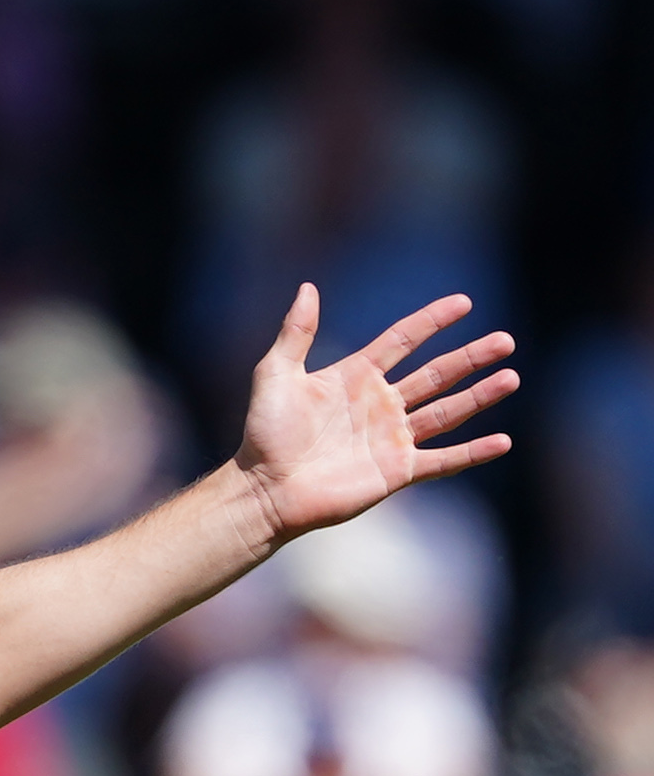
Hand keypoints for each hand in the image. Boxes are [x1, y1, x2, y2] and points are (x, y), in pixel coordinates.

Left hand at [234, 283, 517, 543]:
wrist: (265, 488)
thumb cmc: (265, 433)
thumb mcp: (276, 374)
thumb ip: (296, 333)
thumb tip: (307, 287)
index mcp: (356, 377)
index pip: (402, 341)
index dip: (432, 321)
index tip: (464, 302)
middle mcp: (380, 405)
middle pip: (437, 374)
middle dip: (471, 358)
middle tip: (506, 341)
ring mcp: (391, 438)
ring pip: (447, 412)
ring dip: (480, 396)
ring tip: (511, 377)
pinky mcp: (397, 471)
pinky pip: (443, 460)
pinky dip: (473, 453)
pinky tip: (502, 441)